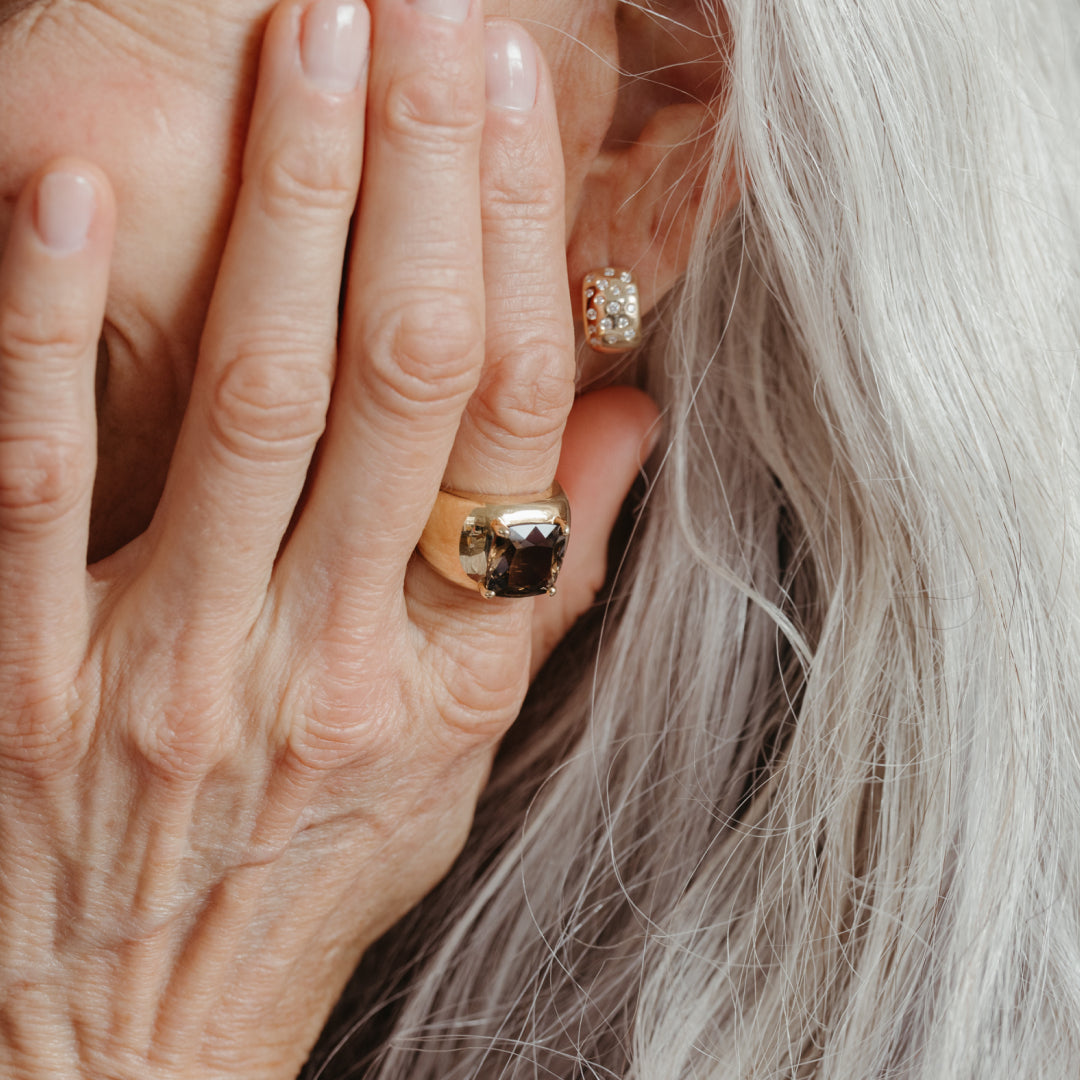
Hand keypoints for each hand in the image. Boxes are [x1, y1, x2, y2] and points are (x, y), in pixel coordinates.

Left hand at [0, 1, 656, 1076]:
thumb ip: (539, 592)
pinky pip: (31, 477)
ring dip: (274, 209)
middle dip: (413, 178)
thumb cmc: (306, 882)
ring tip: (305, 45)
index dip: (513, 249)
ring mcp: (154, 656)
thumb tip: (624, 429)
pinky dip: (48, 328)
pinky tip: (71, 196)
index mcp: (427, 671)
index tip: (510, 108)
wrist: (129, 1027)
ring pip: (237, 401)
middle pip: (383, 376)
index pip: (495, 421)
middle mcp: (307, 652)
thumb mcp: (457, 764)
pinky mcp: (18, 668)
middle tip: (423, 18)